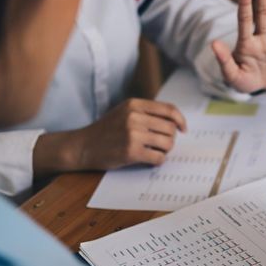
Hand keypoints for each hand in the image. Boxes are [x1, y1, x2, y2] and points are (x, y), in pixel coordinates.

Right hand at [33, 98, 185, 173]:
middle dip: (170, 139)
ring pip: (167, 143)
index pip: (169, 110)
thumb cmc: (106, 130)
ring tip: (155, 151)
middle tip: (161, 144)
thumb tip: (175, 121)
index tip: (183, 129)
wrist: (82, 146)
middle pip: (170, 128)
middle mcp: (134, 117)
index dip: (180, 120)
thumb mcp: (124, 112)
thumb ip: (146, 113)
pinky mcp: (131, 152)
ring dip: (165, 150)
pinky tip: (150, 160)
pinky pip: (158, 158)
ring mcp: (133, 134)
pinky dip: (158, 161)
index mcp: (135, 104)